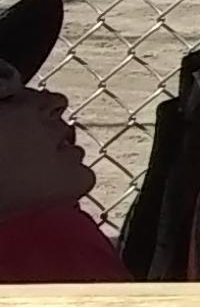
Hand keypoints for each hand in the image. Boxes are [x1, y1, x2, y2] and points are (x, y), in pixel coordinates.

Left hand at [0, 90, 92, 219]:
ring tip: (25, 128)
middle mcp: (63, 150)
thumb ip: (24, 197)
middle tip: (26, 158)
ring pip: (60, 113)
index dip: (66, 180)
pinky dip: (36, 100)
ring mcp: (43, 123)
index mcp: (66, 184)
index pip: (83, 179)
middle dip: (53, 149)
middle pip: (71, 146)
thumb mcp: (6, 209)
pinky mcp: (24, 101)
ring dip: (46, 120)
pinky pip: (44, 96)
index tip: (48, 185)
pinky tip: (18, 107)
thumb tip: (20, 192)